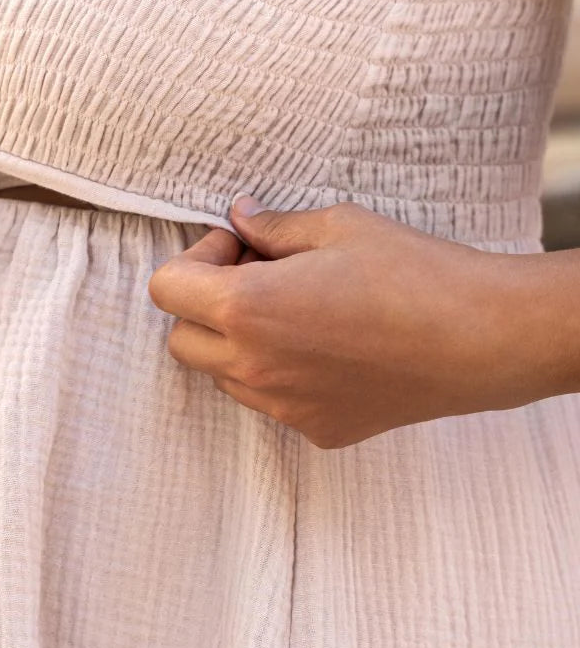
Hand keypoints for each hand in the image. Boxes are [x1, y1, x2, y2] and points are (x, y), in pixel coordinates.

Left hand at [148, 197, 554, 447]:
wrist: (481, 340)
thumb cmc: (414, 273)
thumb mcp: (338, 227)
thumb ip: (273, 228)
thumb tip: (239, 217)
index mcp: (246, 309)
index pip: (165, 289)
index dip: (195, 260)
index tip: (239, 249)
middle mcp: (252, 367)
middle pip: (182, 340)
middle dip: (206, 306)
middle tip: (259, 277)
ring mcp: (282, 406)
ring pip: (223, 377)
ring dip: (239, 343)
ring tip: (299, 313)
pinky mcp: (316, 430)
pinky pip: (272, 402)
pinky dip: (281, 376)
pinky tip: (332, 348)